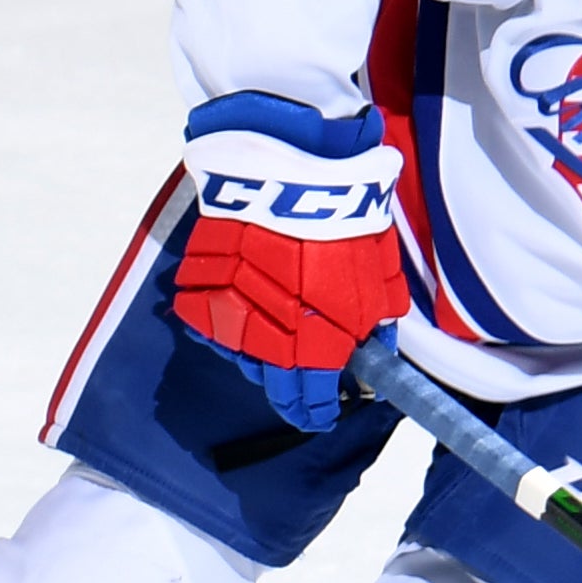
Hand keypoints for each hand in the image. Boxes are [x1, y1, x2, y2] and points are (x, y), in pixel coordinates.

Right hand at [168, 94, 408, 432]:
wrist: (293, 170)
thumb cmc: (346, 224)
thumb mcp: (381, 283)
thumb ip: (378, 329)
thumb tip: (377, 354)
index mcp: (315, 348)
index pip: (310, 404)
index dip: (317, 412)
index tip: (321, 412)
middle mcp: (267, 342)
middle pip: (272, 385)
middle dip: (289, 387)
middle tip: (301, 377)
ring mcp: (229, 316)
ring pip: (240, 355)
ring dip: (258, 352)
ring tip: (276, 329)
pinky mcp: (200, 287)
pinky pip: (212, 322)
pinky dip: (227, 319)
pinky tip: (245, 303)